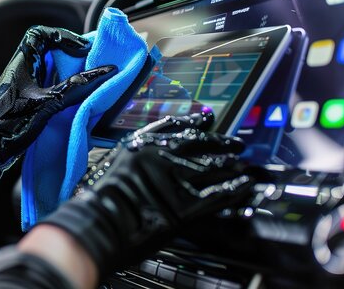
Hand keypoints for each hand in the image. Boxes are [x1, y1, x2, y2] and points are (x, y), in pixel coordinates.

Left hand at [0, 26, 115, 193]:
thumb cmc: (11, 122)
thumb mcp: (49, 102)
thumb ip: (75, 87)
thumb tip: (102, 73)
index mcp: (21, 61)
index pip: (41, 33)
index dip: (63, 36)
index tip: (81, 49)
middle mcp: (20, 68)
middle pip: (46, 49)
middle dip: (68, 52)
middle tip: (87, 61)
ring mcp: (21, 83)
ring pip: (47, 66)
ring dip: (65, 69)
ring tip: (83, 76)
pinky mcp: (24, 97)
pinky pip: (45, 82)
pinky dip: (60, 84)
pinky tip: (72, 94)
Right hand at [42, 112, 257, 275]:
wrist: (98, 224)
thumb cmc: (99, 199)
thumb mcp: (114, 164)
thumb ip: (137, 156)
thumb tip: (152, 153)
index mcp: (143, 144)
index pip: (175, 127)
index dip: (195, 123)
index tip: (208, 119)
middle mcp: (162, 156)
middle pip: (200, 144)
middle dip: (221, 143)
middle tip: (236, 143)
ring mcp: (175, 180)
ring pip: (212, 167)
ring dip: (231, 165)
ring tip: (243, 164)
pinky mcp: (185, 206)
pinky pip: (217, 195)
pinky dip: (234, 189)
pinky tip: (245, 185)